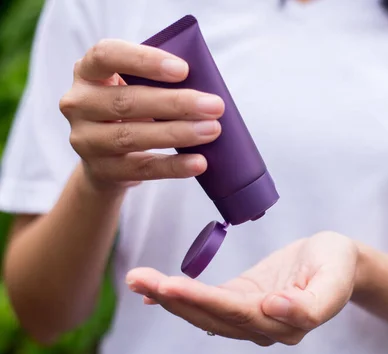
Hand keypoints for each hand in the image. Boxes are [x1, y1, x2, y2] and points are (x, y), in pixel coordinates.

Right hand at [60, 39, 224, 191]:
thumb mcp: (135, 87)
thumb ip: (159, 82)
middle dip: (176, 103)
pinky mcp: (101, 170)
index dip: (144, 61)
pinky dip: (173, 166)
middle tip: (215, 105)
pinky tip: (199, 162)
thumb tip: (206, 90)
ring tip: (212, 130)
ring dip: (177, 133)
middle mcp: (78, 103)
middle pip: (126, 101)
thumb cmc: (132, 110)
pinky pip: (141, 167)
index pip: (107, 55)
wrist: (108, 159)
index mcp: (88, 72)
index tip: (183, 70)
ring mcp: (85, 139)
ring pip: (131, 136)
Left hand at [126, 231, 358, 345]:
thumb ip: (311, 304)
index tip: (172, 285)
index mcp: (287, 323)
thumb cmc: (337, 265)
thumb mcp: (335, 278)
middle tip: (139, 279)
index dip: (203, 300)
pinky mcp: (243, 301)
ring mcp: (251, 317)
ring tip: (137, 279)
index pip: (238, 313)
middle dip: (174, 298)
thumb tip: (272, 310)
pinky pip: (208, 304)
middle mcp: (264, 327)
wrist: (338, 262)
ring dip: (169, 297)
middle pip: (212, 316)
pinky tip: (153, 292)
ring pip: (205, 313)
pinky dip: (180, 298)